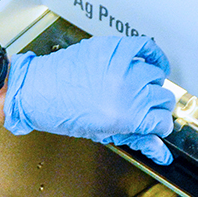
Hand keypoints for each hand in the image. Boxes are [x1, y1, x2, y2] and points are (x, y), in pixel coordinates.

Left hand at [2, 36, 175, 163]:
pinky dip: (153, 53)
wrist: (34, 89)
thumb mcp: (100, 133)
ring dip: (153, 83)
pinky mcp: (112, 48)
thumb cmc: (59, 113)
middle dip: (158, 107)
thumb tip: (159, 151)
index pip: (162, 121)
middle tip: (148, 109)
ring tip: (141, 88)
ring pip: (156, 74)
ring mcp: (120, 67)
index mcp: (122, 116)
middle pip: (163, 98)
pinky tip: (152, 62)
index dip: (161, 126)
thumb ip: (134, 139)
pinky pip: (144, 46)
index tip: (157, 125)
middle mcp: (125, 91)